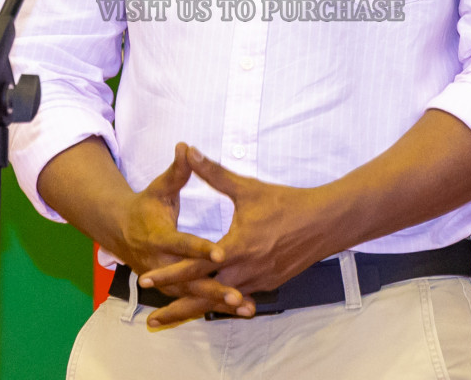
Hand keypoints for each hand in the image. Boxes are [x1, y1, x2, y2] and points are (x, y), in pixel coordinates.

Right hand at [109, 143, 250, 322]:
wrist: (119, 231)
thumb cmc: (144, 207)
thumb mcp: (160, 188)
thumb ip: (177, 171)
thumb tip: (186, 146)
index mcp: (159, 238)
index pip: (183, 245)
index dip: (201, 249)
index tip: (221, 253)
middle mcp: (160, 265)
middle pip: (190, 280)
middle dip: (214, 289)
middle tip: (238, 295)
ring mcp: (165, 281)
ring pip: (194, 295)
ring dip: (218, 303)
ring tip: (245, 307)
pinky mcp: (172, 290)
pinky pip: (195, 301)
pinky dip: (215, 307)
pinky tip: (240, 309)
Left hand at [139, 147, 339, 326]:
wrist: (326, 223)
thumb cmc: (286, 203)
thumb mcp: (247, 188)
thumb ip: (214, 173)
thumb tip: (188, 151)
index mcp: (235, 249)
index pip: (193, 266)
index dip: (167, 274)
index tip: (144, 281)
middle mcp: (244, 271)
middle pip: (203, 296)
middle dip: (176, 307)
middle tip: (151, 318)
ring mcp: (258, 282)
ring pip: (222, 301)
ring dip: (199, 307)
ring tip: (175, 314)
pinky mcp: (269, 284)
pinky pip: (240, 298)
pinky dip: (224, 303)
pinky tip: (212, 306)